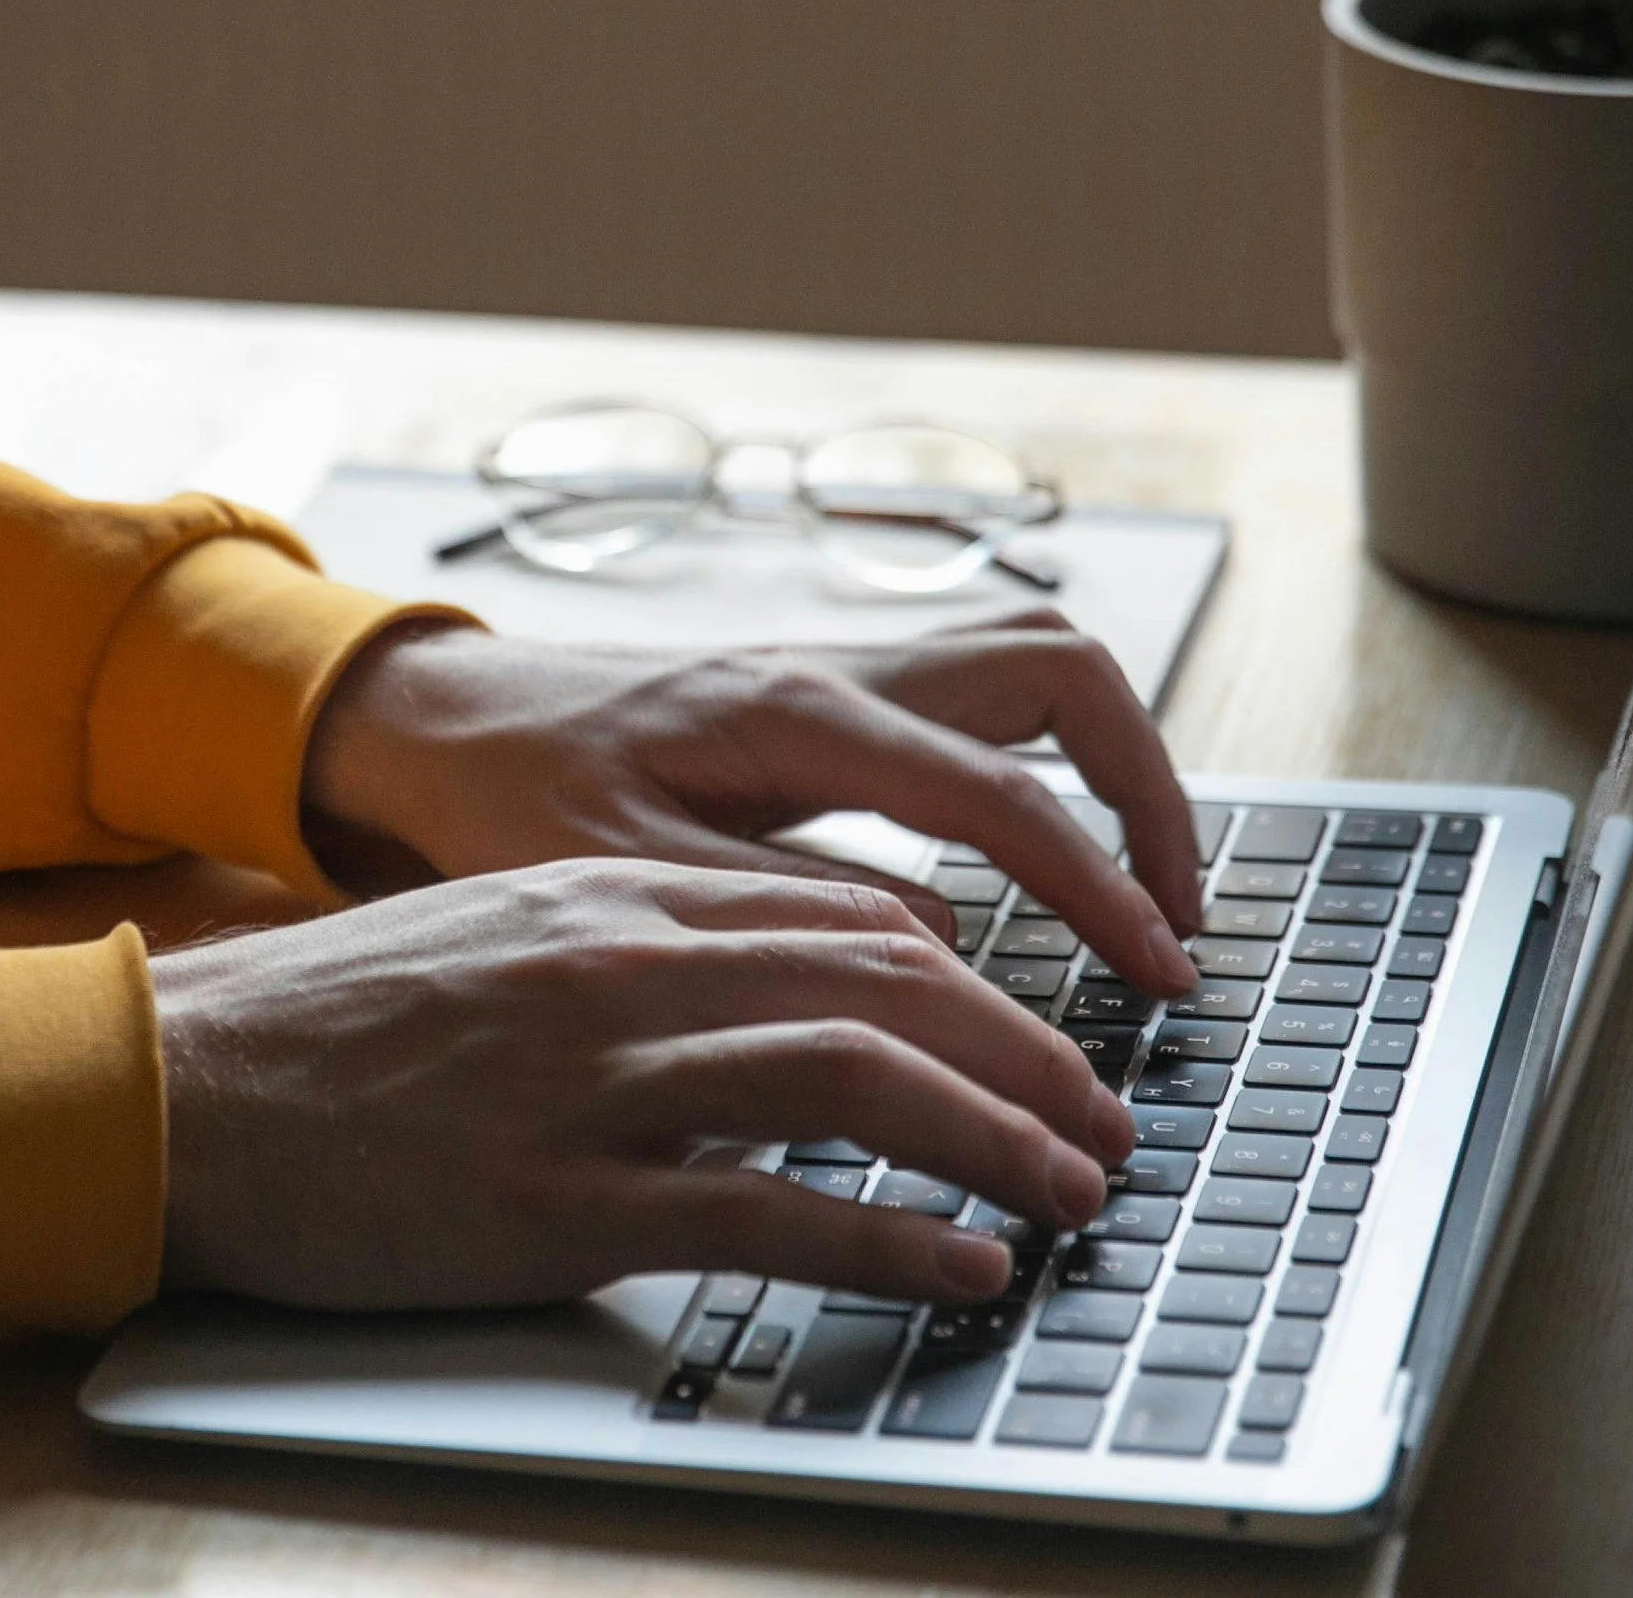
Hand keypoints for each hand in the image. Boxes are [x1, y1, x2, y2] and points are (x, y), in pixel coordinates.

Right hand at [152, 857, 1134, 1309]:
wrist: (190, 1083)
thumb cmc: (348, 1020)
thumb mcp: (512, 937)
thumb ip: (648, 950)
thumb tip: (783, 994)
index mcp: (622, 896)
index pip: (850, 919)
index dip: (977, 984)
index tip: (1044, 1038)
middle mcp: (629, 966)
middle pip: (885, 988)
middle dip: (1026, 1055)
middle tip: (1106, 1120)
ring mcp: (597, 1081)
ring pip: (852, 1083)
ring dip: (990, 1138)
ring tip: (1073, 1190)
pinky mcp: (556, 1202)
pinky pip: (760, 1212)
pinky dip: (881, 1238)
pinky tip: (956, 1265)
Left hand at [304, 615, 1201, 999]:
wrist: (458, 723)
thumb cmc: (519, 799)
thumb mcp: (627, 880)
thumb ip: (782, 914)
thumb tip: (944, 949)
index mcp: (794, 713)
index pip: (996, 790)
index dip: (1096, 882)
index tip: (1158, 971)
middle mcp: (840, 665)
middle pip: (1060, 670)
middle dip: (1149, 787)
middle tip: (1174, 917)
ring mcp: (847, 663)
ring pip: (1035, 661)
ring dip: (1112, 760)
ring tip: (1139, 884)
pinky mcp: (842, 687)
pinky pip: (988, 691)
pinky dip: (1052, 757)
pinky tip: (1047, 848)